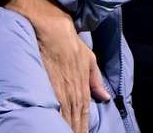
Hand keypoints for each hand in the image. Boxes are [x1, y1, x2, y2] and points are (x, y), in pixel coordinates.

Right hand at [4, 0, 110, 132]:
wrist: (53, 29)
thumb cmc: (71, 43)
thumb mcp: (89, 59)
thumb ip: (96, 80)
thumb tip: (105, 97)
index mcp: (82, 86)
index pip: (83, 114)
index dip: (82, 128)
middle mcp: (72, 90)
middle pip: (73, 119)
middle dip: (74, 130)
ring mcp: (60, 89)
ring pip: (64, 116)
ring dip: (65, 127)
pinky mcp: (47, 85)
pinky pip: (52, 107)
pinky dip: (54, 119)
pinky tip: (52, 126)